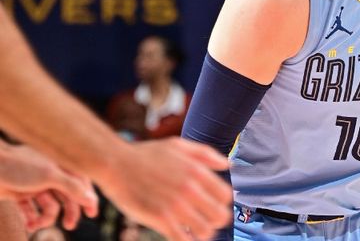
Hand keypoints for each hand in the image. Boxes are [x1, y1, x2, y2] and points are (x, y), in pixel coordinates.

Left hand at [0, 142, 97, 230]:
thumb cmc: (20, 166)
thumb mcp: (49, 176)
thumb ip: (72, 187)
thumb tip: (90, 198)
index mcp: (61, 166)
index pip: (81, 182)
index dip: (87, 197)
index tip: (92, 213)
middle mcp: (51, 175)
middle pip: (67, 196)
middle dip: (68, 212)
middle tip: (69, 226)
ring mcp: (36, 185)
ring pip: (49, 206)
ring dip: (44, 217)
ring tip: (35, 225)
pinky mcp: (21, 194)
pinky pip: (31, 210)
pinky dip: (31, 218)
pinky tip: (28, 225)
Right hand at [98, 137, 230, 240]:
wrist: (116, 163)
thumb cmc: (146, 154)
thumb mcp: (179, 145)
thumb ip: (206, 154)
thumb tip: (227, 165)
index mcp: (196, 170)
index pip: (225, 195)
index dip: (223, 203)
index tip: (215, 205)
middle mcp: (189, 188)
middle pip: (219, 215)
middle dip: (216, 220)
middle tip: (208, 221)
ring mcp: (175, 205)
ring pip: (204, 230)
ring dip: (202, 233)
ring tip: (195, 230)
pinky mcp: (159, 218)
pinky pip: (182, 239)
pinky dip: (186, 240)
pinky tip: (181, 235)